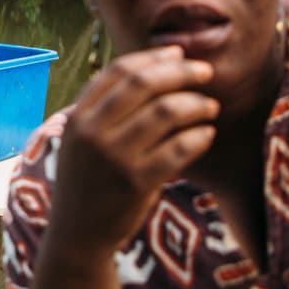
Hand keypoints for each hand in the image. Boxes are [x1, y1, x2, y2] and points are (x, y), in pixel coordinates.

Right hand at [46, 45, 218, 264]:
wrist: (78, 234)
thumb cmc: (87, 182)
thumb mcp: (82, 141)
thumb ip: (105, 110)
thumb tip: (152, 71)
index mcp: (78, 117)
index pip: (118, 72)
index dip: (153, 58)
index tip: (178, 53)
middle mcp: (92, 132)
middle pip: (144, 85)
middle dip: (180, 72)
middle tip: (205, 72)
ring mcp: (113, 157)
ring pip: (166, 113)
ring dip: (196, 104)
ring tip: (210, 106)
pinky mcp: (136, 182)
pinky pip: (178, 149)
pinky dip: (198, 136)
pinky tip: (207, 134)